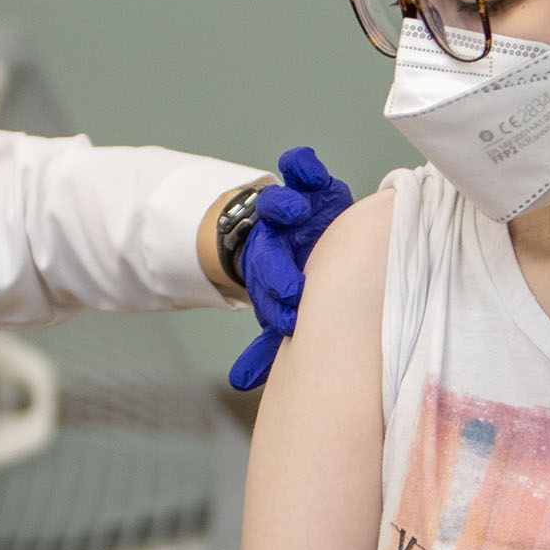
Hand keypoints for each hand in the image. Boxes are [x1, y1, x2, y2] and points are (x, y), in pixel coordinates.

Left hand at [229, 146, 353, 390]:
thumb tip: (239, 384)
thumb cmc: (299, 276)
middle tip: (289, 289)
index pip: (266, 287)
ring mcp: (292, 208)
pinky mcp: (311, 183)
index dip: (273, 301)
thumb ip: (268, 346)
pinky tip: (304, 167)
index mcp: (270, 269)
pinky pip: (301, 169)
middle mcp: (277, 238)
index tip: (286, 319)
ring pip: (279, 206)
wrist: (302, 229)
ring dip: (283, 208)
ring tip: (293, 212)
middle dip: (276, 268)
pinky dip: (301, 165)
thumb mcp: (285, 308)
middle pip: (269, 251)